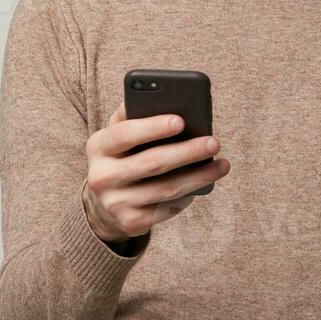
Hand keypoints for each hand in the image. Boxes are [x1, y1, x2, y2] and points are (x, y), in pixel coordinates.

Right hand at [81, 103, 229, 243]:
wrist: (103, 205)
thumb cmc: (121, 157)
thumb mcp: (117, 135)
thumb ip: (134, 115)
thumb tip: (168, 96)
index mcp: (98, 146)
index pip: (125, 134)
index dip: (153, 127)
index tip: (181, 120)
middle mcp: (101, 176)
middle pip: (151, 163)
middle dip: (187, 152)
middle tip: (214, 142)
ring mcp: (115, 202)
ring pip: (166, 189)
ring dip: (199, 176)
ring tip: (222, 165)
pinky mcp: (130, 223)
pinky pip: (167, 209)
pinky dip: (188, 196)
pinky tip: (205, 184)